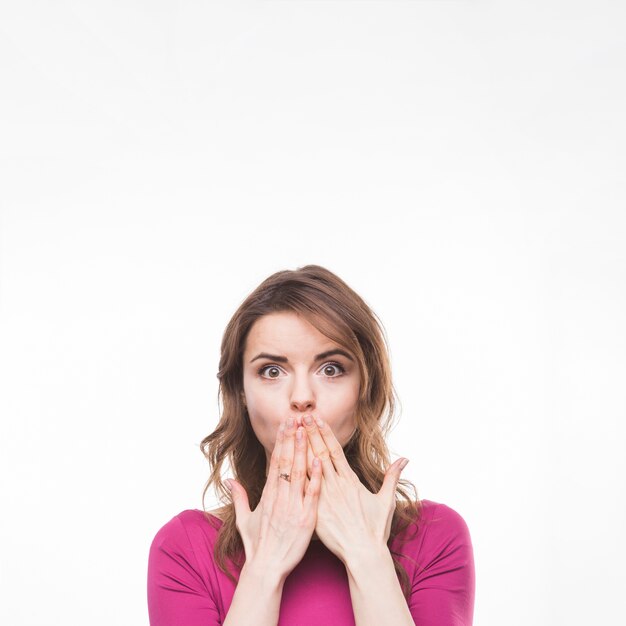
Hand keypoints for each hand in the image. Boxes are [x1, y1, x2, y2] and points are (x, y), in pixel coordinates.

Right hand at [226, 418, 321, 579]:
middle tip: (296, 419)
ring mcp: (293, 507)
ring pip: (299, 473)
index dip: (280, 442)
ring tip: (306, 431)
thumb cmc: (256, 545)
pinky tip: (320, 461)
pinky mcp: (306, 519)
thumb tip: (230, 480)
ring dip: (303, 451)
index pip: (275, 462)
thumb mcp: (244, 520)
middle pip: (286, 462)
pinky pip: (312, 495)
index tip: (284, 425)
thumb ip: (239, 497)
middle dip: (291, 439)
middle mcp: (280, 497)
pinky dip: (316, 477)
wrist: (266, 568)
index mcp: (268, 495)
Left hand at [302, 415, 408, 563]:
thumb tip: (405, 459)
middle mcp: (336, 486)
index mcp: (351, 481)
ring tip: (292, 433)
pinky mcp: (316, 511)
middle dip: (310, 434)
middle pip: (320, 454)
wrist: (364, 554)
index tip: (317, 419)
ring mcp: (324, 498)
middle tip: (301, 416)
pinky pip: (303, 489)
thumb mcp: (387, 500)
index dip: (325, 433)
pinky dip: (295, 474)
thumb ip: (392, 477)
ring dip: (300, 449)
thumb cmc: (375, 529)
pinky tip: (285, 463)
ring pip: (309, 469)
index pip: (335, 450)